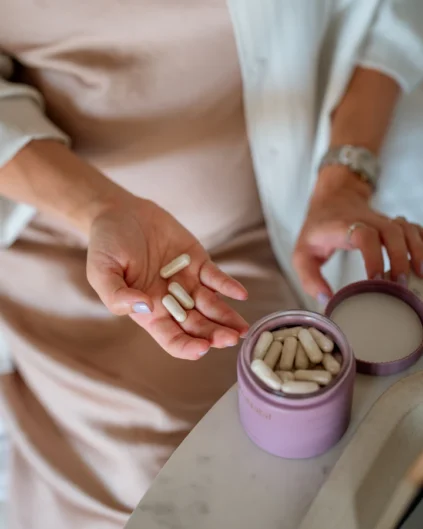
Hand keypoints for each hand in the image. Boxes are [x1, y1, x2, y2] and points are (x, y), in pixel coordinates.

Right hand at [86, 193, 248, 359]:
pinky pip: (216, 278)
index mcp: (149, 311)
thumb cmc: (106, 245)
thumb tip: (144, 307)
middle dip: (214, 335)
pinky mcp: (197, 262)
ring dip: (227, 317)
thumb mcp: (101, 271)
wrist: (119, 212)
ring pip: (211, 305)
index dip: (186, 347)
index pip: (171, 337)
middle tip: (230, 339)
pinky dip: (228, 286)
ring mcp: (187, 282)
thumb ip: (117, 294)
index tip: (202, 349)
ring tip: (242, 328)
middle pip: (197, 325)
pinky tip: (241, 294)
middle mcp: (171, 301)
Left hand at [293, 168, 422, 301]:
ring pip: (406, 228)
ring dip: (416, 251)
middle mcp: (366, 220)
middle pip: (391, 230)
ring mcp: (382, 219)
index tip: (375, 280)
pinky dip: (421, 243)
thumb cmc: (317, 231)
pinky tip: (421, 262)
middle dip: (400, 257)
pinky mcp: (393, 222)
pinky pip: (414, 228)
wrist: (332, 199)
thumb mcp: (302, 254)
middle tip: (398, 284)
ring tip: (418, 276)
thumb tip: (327, 300)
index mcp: (341, 227)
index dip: (373, 256)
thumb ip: (309, 278)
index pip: (363, 234)